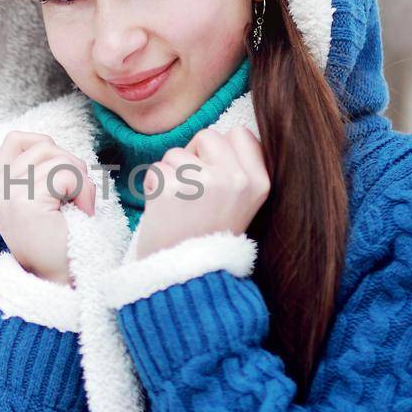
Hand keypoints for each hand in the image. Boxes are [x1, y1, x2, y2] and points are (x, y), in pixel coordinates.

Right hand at [0, 131, 96, 285]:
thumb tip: (50, 143)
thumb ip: (37, 170)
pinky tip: (81, 212)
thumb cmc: (58, 241)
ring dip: (78, 178)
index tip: (60, 184)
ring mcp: (4, 194)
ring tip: (78, 206)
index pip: (17, 139)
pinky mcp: (23, 202)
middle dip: (69, 165)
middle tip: (75, 199)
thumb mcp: (41, 197)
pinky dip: (82, 190)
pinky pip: (64, 173)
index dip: (47, 150)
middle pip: (40, 144)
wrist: (61, 282)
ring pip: (54, 155)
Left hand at [131, 125, 268, 261]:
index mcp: (258, 182)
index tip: (215, 175)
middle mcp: (236, 180)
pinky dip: (153, 187)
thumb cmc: (209, 236)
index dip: (220, 150)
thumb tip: (223, 135)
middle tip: (194, 192)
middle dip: (194, 156)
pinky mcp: (171, 189)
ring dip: (172, 174)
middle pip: (207, 136)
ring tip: (180, 206)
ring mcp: (204, 183)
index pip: (240, 133)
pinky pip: (155, 169)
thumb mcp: (242, 203)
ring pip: (176, 152)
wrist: (186, 277)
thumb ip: (238, 168)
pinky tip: (164, 210)